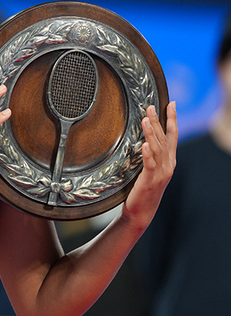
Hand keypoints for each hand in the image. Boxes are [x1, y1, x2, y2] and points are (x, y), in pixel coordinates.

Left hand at [122, 102, 177, 228]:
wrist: (141, 212)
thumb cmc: (142, 189)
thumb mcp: (149, 169)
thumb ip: (150, 155)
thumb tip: (144, 138)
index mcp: (168, 161)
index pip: (172, 136)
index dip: (172, 119)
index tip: (171, 103)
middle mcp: (168, 165)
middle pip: (164, 139)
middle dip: (159, 121)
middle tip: (152, 106)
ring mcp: (161, 173)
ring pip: (157, 149)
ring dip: (152, 133)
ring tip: (146, 119)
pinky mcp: (150, 181)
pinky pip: (150, 165)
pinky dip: (148, 154)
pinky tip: (145, 145)